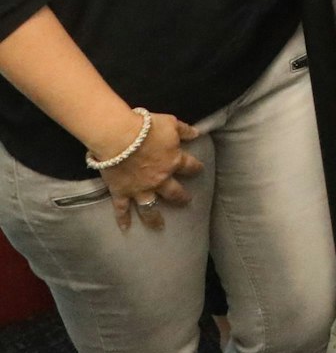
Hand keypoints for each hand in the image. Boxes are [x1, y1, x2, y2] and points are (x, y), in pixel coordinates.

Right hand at [100, 115, 202, 231]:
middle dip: (181, 198)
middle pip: (174, 192)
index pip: (189, 166)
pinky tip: (125, 228)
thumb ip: (184, 130)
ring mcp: (140, 188)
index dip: (195, 168)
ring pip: (150, 208)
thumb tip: (197, 133)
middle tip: (186, 201)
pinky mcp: (121, 192)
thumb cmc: (147, 127)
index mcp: (173, 161)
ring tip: (159, 226)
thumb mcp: (171, 123)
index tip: (199, 170)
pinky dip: (123, 219)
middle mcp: (159, 179)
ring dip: (155, 218)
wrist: (119, 137)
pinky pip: (122, 209)